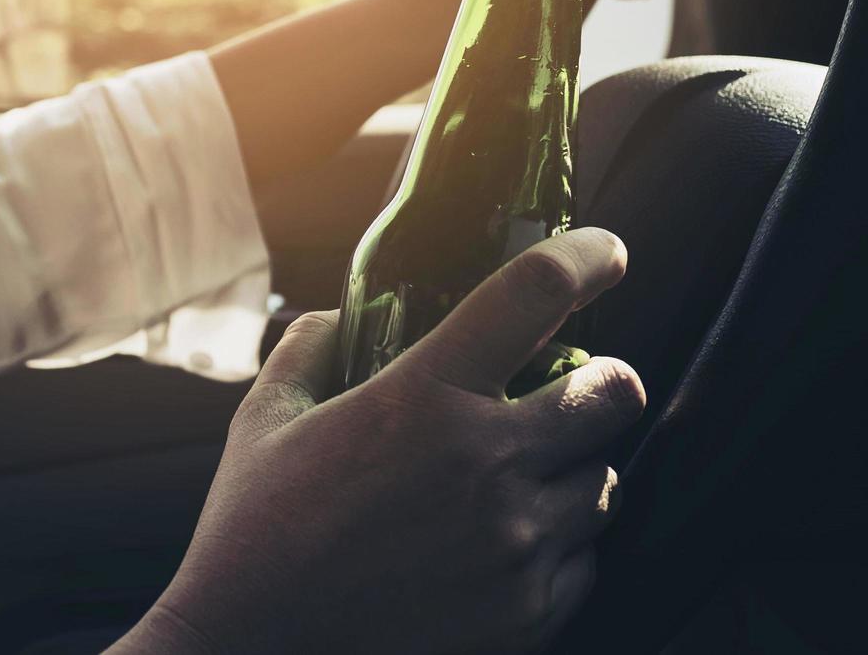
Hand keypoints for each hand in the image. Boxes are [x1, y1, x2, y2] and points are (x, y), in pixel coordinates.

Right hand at [115, 228, 644, 653]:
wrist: (254, 653)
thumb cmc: (253, 530)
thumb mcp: (263, 419)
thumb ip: (311, 347)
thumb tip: (346, 315)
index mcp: (422, 397)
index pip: (533, 293)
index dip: (586, 257)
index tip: (605, 253)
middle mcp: (486, 462)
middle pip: (615, 392)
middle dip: (604, 381)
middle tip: (575, 387)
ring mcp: (516, 544)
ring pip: (606, 482)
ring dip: (577, 467)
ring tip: (526, 477)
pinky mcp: (529, 614)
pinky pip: (588, 559)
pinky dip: (562, 544)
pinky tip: (508, 543)